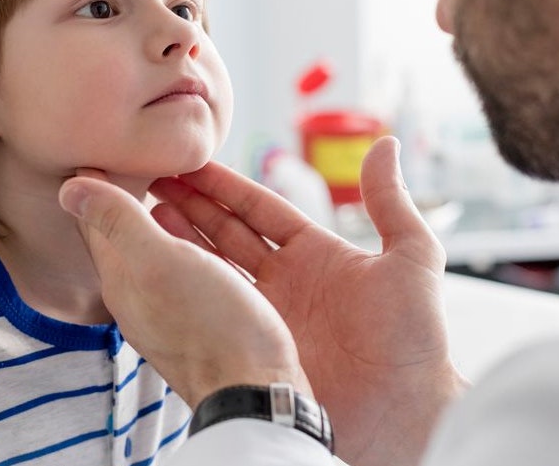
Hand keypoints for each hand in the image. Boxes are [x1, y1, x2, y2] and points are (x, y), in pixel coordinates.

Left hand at [58, 169, 310, 408]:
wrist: (261, 391)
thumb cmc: (208, 326)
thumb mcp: (156, 263)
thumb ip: (116, 222)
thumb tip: (68, 187)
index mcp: (126, 282)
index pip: (99, 226)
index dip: (97, 185)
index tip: (97, 148)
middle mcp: (150, 295)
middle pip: (133, 235)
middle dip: (132, 194)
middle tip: (133, 153)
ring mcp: (187, 305)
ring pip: (171, 244)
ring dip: (172, 207)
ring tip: (172, 173)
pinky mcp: (223, 311)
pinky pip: (204, 257)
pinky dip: (201, 230)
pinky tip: (210, 223)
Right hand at [149, 137, 465, 465]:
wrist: (406, 413)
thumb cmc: (416, 339)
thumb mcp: (412, 258)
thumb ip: (391, 203)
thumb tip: (385, 145)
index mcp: (316, 255)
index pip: (260, 210)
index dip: (225, 187)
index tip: (192, 163)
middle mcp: (285, 282)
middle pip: (227, 233)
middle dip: (191, 206)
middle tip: (153, 180)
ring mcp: (266, 316)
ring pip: (212, 269)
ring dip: (179, 240)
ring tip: (143, 213)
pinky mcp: (254, 348)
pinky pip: (213, 313)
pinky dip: (185, 289)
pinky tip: (158, 268)